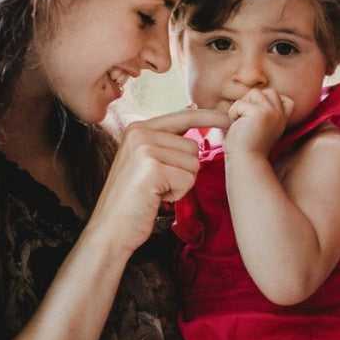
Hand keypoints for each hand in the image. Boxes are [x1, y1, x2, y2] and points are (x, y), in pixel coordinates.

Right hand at [86, 108, 231, 252]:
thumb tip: (192, 109)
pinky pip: (188, 179)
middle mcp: (139, 132)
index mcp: (137, 128)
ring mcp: (145, 148)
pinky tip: (155, 198)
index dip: (209, 117)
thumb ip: (166, 138)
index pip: (183, 116)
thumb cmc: (132, 199)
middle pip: (193, 146)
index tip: (229, 117)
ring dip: (180, 183)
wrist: (110, 230)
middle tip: (158, 185)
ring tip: (155, 191)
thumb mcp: (145, 160)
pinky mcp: (152, 168)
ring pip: (193, 163)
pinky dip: (177, 194)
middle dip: (184, 170)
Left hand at [224, 88, 294, 157]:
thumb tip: (251, 94)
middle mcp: (279, 115)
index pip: (286, 100)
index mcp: (281, 120)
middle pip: (269, 91)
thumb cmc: (246, 148)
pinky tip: (236, 127)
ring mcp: (271, 113)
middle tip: (246, 119)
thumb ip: (261, 113)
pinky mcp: (259, 113)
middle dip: (254, 101)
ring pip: (254, 93)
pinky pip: (240, 103)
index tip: (258, 117)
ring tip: (241, 122)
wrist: (245, 162)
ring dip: (242, 105)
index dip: (270, 102)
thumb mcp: (259, 128)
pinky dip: (233, 113)